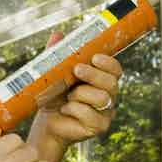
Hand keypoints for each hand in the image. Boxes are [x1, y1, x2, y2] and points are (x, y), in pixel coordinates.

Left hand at [28, 31, 123, 161]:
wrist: (46, 122)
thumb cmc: (54, 97)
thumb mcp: (54, 73)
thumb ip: (58, 55)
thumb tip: (57, 34)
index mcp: (102, 80)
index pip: (115, 69)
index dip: (108, 63)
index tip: (94, 57)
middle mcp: (109, 95)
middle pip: (111, 83)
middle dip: (94, 74)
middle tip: (76, 70)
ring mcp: (106, 113)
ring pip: (102, 98)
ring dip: (81, 94)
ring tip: (68, 96)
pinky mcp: (98, 127)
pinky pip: (91, 115)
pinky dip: (74, 109)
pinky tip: (65, 109)